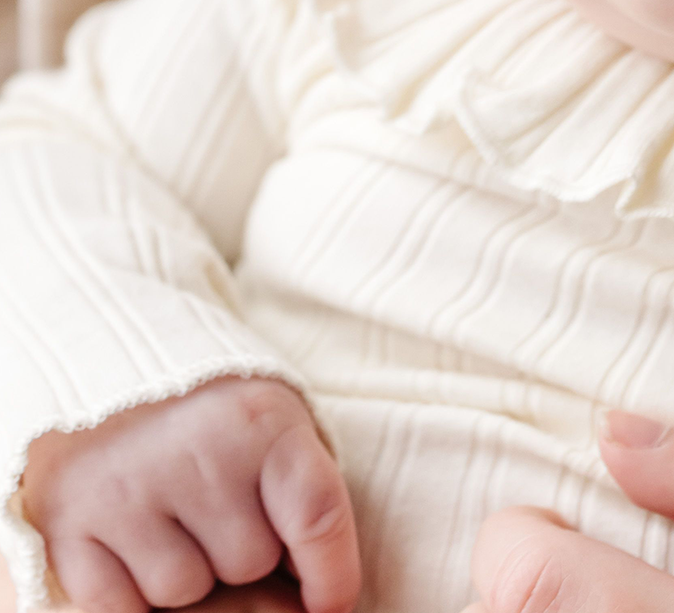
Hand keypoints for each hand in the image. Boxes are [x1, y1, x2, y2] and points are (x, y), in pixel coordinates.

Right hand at [22, 379, 359, 612]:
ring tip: (171, 512)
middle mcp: (197, 451)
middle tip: (218, 503)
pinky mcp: (67, 519)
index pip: (317, 519)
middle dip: (242, 552)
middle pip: (248, 565)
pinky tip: (129, 538)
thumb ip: (299, 511)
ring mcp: (128, 487)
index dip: (331, 577)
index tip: (330, 605)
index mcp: (262, 419)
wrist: (105, 361)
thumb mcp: (273, 431)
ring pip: (183, 593)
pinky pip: (118, 609)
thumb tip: (305, 612)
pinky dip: (127, 591)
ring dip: (184, 570)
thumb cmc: (210, 412)